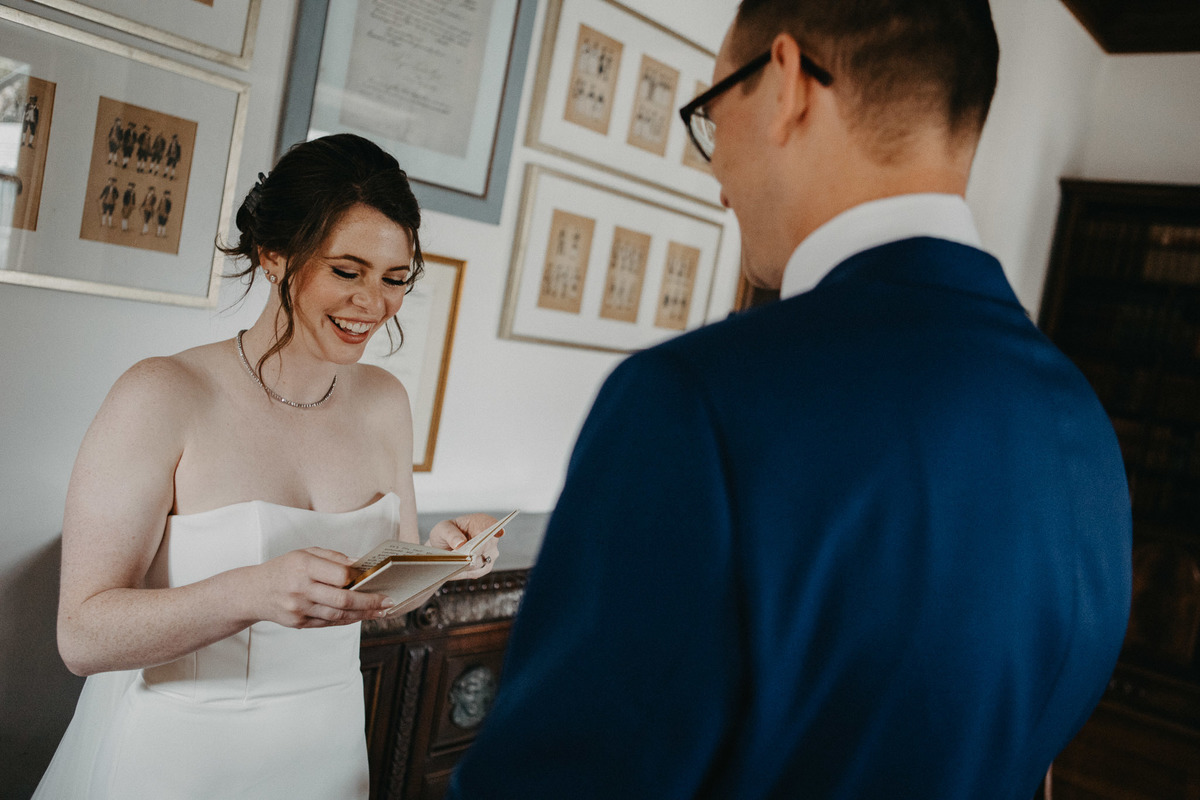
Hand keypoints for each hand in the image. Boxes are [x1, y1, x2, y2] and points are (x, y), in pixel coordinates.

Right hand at [247, 547, 393, 627]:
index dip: (359, 577)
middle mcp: (301, 588)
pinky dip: (347, 619)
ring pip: (338, 614)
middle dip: (369, 601)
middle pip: (343, 598)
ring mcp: (299, 608)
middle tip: (388, 601)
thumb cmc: (283, 569)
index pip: (340, 574)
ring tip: (380, 611)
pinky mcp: (299, 623)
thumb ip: (333, 557)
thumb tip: (359, 564)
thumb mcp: (305, 553)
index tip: (376, 578)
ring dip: (363, 614)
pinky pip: (328, 622)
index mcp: (304, 566)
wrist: (253, 592)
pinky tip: (360, 616)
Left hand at [428, 513, 503, 579]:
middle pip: (486, 547)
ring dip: (467, 564)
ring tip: (453, 563)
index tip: (498, 532)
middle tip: (459, 555)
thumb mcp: (443, 529)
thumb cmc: (446, 534)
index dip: (497, 529)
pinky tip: (456, 570)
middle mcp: (491, 538)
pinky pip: (477, 572)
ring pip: (481, 562)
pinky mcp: (486, 566)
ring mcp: (491, 553)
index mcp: (482, 522)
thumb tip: (461, 543)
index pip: (492, 524)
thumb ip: (451, 534)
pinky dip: (465, 572)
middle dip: (472, 552)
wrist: (444, 548)